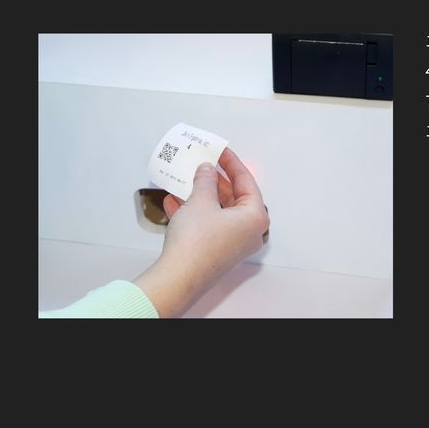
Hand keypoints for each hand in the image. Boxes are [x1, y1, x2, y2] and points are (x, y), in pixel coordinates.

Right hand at [133, 147, 269, 316]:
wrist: (178, 277)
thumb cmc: (197, 241)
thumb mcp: (201, 200)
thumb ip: (206, 180)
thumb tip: (207, 170)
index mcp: (255, 217)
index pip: (246, 181)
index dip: (232, 163)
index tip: (221, 151)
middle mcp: (249, 232)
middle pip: (234, 197)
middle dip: (214, 180)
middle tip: (203, 164)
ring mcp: (233, 244)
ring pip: (218, 212)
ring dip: (200, 196)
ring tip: (186, 180)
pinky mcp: (216, 252)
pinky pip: (207, 226)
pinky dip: (193, 213)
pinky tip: (173, 202)